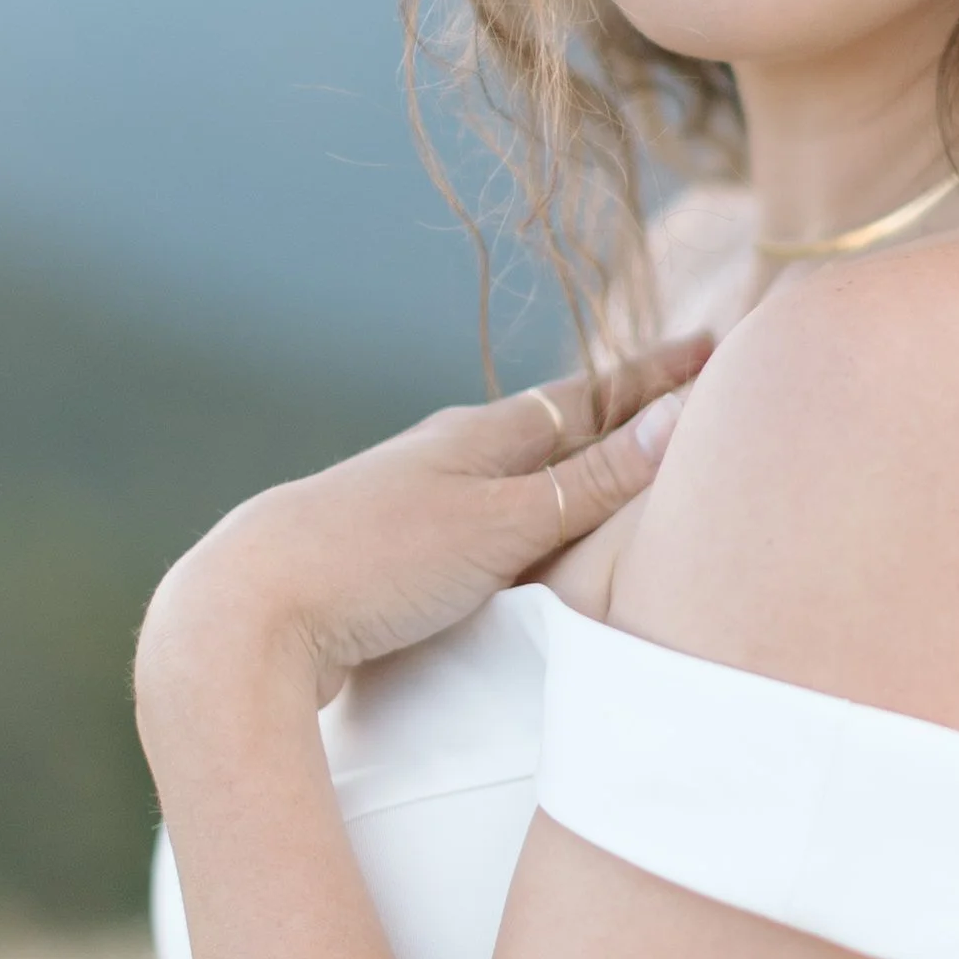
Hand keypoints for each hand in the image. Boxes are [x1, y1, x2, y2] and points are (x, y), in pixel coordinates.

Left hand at [133, 333, 714, 749]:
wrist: (245, 612)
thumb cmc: (374, 561)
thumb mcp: (500, 525)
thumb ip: (589, 484)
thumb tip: (679, 418)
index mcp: (480, 437)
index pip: (591, 397)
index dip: (654, 378)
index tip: (713, 346)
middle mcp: (446, 459)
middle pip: (553, 427)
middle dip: (619, 414)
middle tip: (682, 394)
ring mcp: (412, 505)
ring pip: (511, 475)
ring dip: (569, 468)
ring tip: (612, 465)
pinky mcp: (386, 559)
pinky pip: (481, 524)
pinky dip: (525, 520)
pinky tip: (520, 543)